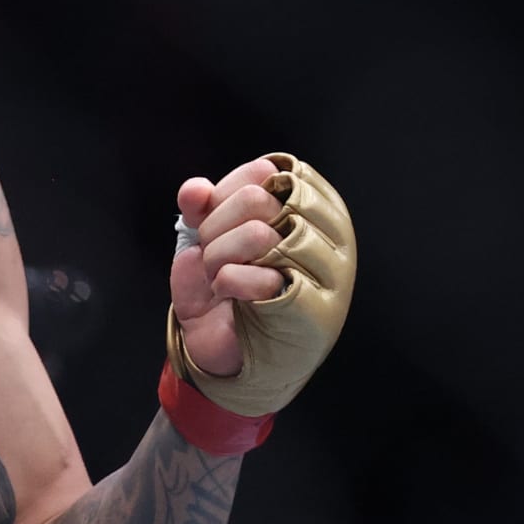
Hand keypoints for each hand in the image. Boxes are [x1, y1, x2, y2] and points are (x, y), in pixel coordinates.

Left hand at [167, 153, 356, 415]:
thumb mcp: (206, 238)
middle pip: (257, 199)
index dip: (222, 196)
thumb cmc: (224, 287)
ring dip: (219, 256)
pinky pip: (259, 277)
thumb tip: (196, 189)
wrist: (228, 350)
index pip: (262, 173)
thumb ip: (202, 206)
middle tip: (214, 255)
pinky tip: (229, 293)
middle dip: (216, 226)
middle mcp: (327, 233)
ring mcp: (327, 272)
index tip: (211, 222)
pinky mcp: (314, 309)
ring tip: (220, 276)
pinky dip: (228, 282)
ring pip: (257, 234)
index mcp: (308, 207)